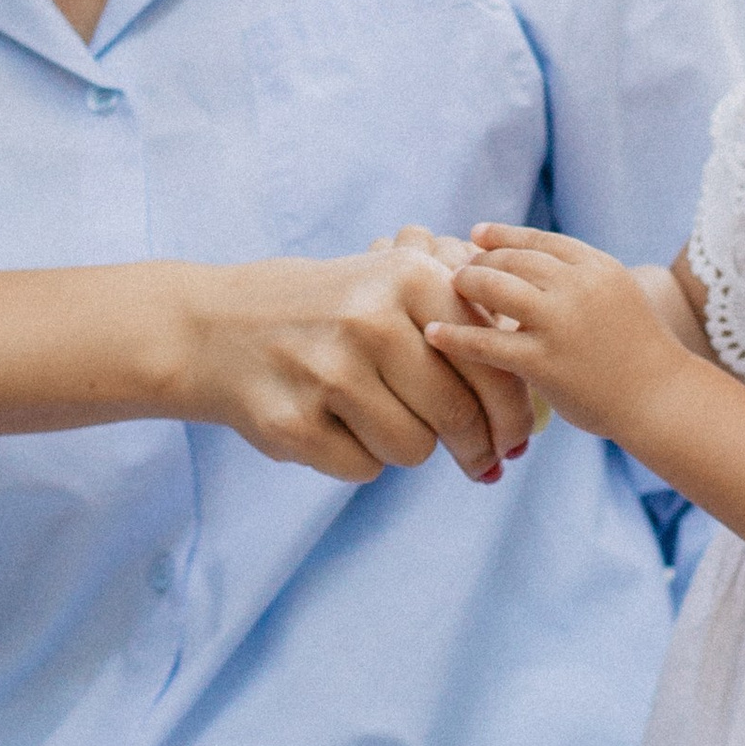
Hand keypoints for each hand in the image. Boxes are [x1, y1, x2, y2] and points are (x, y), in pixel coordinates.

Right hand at [192, 244, 536, 484]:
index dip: (512, 413)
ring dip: (409, 447)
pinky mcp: (293, 422)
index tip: (517, 440)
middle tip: (483, 461)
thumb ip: (458, 318)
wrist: (216, 327)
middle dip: (476, 447)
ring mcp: (327, 372)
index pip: (489, 362)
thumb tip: (528, 392)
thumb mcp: (389, 283)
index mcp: (407, 277)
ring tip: (379, 417)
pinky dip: (359, 458)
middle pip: (458, 415)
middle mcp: (369, 320)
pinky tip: (334, 425)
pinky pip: (363, 468)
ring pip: (413, 449)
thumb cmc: (327, 310)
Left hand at [427, 224, 685, 444]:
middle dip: (481, 260)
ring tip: (449, 288)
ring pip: (495, 287)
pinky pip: (486, 342)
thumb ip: (580, 279)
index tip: (477, 235)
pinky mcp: (543, 362)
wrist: (662, 397)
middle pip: (512, 258)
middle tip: (459, 268)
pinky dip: (454, 335)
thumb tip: (532, 264)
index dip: (503, 235)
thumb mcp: (618, 295)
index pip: (539, 240)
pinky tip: (433, 333)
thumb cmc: (639, 351)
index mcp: (597, 267)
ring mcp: (559, 323)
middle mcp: (577, 287)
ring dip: (466, 283)